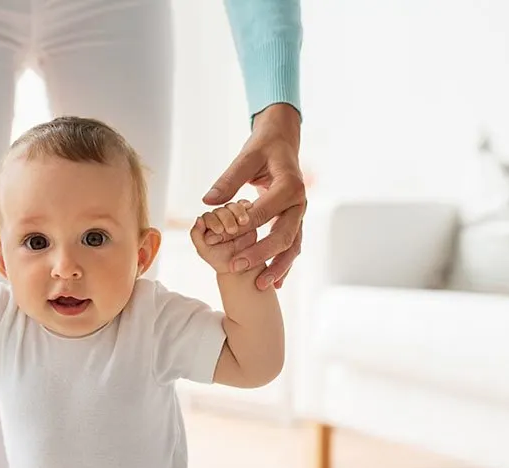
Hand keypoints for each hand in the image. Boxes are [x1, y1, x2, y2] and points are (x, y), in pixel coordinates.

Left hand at [190, 201, 258, 274]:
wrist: (239, 267)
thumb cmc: (219, 259)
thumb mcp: (204, 250)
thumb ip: (197, 235)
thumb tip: (198, 218)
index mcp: (206, 224)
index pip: (208, 217)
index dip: (213, 221)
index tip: (219, 230)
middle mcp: (218, 218)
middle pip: (221, 210)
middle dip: (226, 218)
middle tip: (232, 230)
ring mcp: (233, 216)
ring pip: (233, 207)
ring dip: (238, 211)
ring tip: (243, 221)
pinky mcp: (245, 216)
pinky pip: (245, 206)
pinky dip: (246, 205)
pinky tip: (249, 207)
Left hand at [202, 103, 305, 289]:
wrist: (284, 142)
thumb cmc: (264, 148)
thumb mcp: (246, 157)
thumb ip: (228, 179)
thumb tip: (208, 201)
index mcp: (289, 185)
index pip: (264, 212)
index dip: (241, 228)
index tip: (221, 241)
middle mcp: (299, 202)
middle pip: (283, 235)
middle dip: (261, 254)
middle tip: (237, 267)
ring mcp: (300, 214)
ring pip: (292, 246)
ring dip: (278, 267)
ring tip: (261, 285)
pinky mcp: (296, 220)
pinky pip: (292, 246)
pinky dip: (284, 265)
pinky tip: (275, 283)